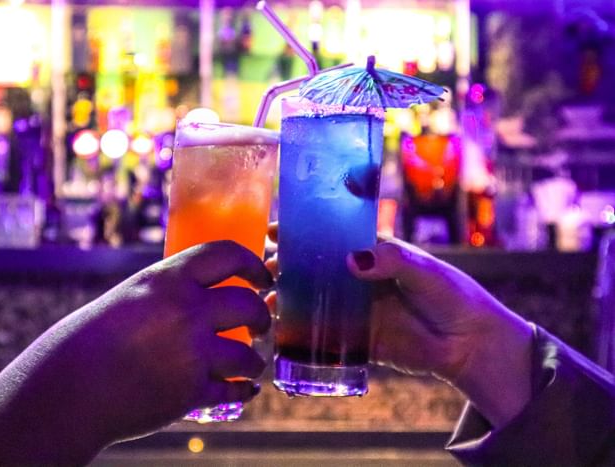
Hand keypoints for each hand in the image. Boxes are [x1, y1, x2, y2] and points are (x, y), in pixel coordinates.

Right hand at [0, 240, 272, 464]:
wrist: (67, 389)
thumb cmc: (92, 340)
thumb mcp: (131, 297)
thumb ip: (170, 292)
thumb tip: (207, 292)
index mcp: (167, 280)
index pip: (226, 253)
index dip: (252, 263)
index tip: (263, 276)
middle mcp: (185, 311)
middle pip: (249, 304)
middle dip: (261, 317)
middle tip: (259, 325)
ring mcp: (191, 353)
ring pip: (249, 355)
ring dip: (254, 361)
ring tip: (249, 364)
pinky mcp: (191, 392)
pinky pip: (234, 390)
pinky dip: (242, 390)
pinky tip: (241, 389)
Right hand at [266, 223, 531, 427]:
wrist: (470, 342)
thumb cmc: (452, 295)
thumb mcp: (423, 269)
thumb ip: (390, 260)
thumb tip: (351, 260)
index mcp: (372, 254)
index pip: (330, 239)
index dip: (301, 234)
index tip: (275, 231)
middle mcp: (358, 280)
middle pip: (314, 270)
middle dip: (286, 267)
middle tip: (265, 269)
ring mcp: (356, 310)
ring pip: (313, 302)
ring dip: (288, 301)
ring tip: (268, 302)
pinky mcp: (359, 340)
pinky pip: (325, 336)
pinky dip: (303, 334)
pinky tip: (282, 331)